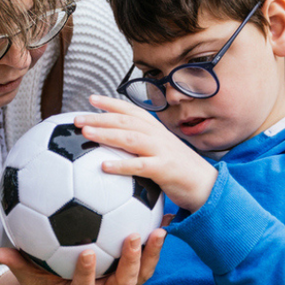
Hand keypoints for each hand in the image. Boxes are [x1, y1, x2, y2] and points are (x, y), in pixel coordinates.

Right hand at [0, 227, 164, 284]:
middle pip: (124, 282)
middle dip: (131, 261)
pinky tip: (166, 218)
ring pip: (143, 274)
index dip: (86, 271)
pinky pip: (149, 261)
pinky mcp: (133, 275)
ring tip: (159, 229)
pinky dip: (157, 243)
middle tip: (133, 236)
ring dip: (153, 253)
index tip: (86, 251)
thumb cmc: (47, 282)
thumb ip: (18, 265)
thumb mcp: (31, 277)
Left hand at [76, 95, 217, 211]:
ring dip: (106, 134)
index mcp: (155, 129)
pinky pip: (140, 166)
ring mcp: (162, 150)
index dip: (111, 103)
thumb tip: (115, 148)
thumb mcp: (160, 152)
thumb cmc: (178, 170)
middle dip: (100, 117)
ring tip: (86, 133)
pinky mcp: (165, 168)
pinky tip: (104, 167)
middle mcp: (157, 135)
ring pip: (130, 138)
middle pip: (125, 121)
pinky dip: (121, 165)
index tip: (91, 99)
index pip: (131, 110)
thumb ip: (141, 147)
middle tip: (77, 119)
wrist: (206, 185)